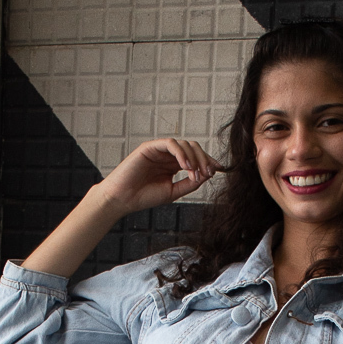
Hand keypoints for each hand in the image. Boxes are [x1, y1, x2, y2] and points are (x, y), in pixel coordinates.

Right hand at [22, 138, 222, 276]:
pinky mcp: (150, 147)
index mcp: (173, 165)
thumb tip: (207, 174)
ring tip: (196, 173)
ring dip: (194, 157)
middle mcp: (167, 155)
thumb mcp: (173, 192)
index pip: (195, 158)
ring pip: (184, 144)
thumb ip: (189, 183)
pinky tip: (186, 166)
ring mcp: (159, 150)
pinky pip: (170, 144)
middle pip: (193, 148)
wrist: (123, 199)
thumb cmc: (144, 197)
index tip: (219, 169)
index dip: (208, 161)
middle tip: (208, 172)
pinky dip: (181, 153)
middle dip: (204, 159)